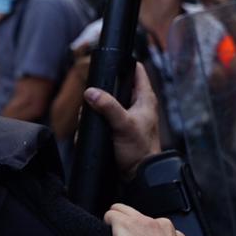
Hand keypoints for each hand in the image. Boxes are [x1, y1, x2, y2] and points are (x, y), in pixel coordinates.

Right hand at [84, 63, 161, 180]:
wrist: (139, 173)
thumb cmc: (138, 149)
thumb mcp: (122, 124)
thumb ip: (107, 107)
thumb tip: (90, 92)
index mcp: (145, 98)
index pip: (136, 70)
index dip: (124, 63)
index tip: (109, 62)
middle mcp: (137, 104)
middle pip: (116, 86)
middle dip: (100, 92)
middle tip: (92, 100)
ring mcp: (128, 116)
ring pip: (106, 103)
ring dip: (95, 110)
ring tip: (90, 117)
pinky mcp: (119, 128)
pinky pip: (103, 118)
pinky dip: (95, 122)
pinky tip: (91, 128)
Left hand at [105, 203, 208, 235]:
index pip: (160, 233)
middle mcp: (162, 228)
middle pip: (141, 220)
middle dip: (133, 232)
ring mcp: (144, 224)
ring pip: (124, 212)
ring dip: (117, 222)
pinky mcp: (126, 225)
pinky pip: (111, 216)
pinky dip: (107, 223)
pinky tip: (105, 235)